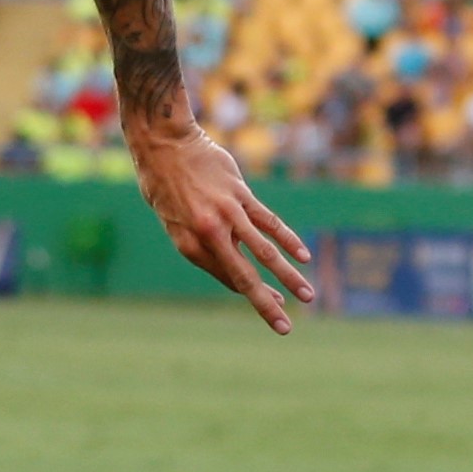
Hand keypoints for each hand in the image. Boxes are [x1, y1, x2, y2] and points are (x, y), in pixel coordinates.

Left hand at [133, 126, 313, 334]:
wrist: (164, 143)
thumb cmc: (165, 184)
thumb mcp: (173, 220)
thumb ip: (203, 241)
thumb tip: (235, 256)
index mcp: (189, 245)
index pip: (228, 279)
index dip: (253, 295)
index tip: (275, 307)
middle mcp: (209, 234)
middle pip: (245, 277)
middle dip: (266, 304)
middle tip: (285, 328)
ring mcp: (227, 214)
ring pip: (264, 252)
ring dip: (288, 276)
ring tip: (307, 295)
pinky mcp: (240, 195)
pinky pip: (268, 222)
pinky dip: (287, 240)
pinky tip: (303, 255)